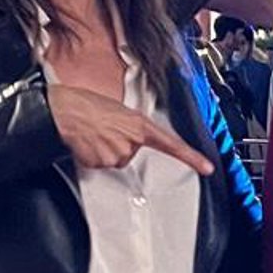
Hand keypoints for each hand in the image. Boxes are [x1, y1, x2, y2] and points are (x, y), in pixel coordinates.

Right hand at [46, 82, 212, 175]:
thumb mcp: (118, 111)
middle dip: (118, 145)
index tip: (207, 167)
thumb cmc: (87, 105)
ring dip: (104, 150)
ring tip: (93, 135)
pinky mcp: (102, 162)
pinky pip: (100, 165)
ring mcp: (118, 153)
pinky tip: (86, 143)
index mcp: (140, 124)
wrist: (65, 110)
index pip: (172, 144)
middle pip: (131, 155)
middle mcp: (132, 141)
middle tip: (104, 131)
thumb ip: (132, 126)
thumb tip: (132, 138)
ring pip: (115, 161)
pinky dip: (92, 156)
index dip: (191, 157)